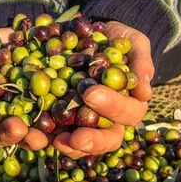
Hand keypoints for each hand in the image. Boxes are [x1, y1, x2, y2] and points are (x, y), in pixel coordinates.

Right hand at [0, 28, 48, 149]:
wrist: (29, 37)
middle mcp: (7, 118)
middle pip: (5, 134)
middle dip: (11, 134)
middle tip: (18, 129)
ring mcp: (31, 117)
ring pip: (31, 135)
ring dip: (35, 139)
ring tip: (41, 138)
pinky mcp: (54, 112)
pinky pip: (57, 124)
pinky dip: (60, 128)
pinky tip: (66, 126)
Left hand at [52, 21, 153, 156]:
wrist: (87, 34)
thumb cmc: (116, 39)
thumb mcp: (132, 42)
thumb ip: (140, 62)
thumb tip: (145, 92)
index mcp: (129, 103)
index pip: (128, 113)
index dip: (112, 107)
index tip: (91, 95)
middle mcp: (108, 119)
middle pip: (107, 139)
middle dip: (92, 140)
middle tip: (75, 138)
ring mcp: (84, 121)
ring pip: (82, 144)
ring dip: (70, 147)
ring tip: (56, 143)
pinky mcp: (61, 118)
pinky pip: (55, 133)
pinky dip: (46, 135)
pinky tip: (36, 135)